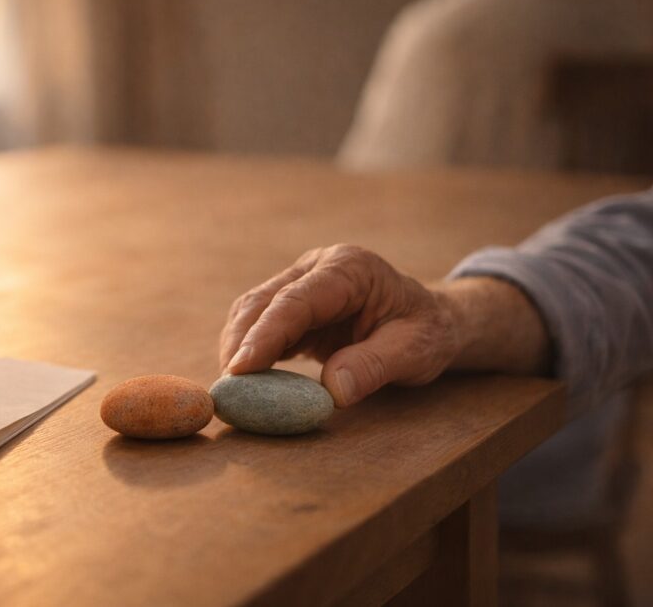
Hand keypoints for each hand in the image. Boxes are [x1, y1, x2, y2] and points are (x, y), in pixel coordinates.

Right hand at [219, 245, 460, 407]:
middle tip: (227, 388)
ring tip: (231, 388)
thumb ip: (373, 366)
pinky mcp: (294, 305)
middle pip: (263, 301)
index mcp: (349, 268)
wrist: (432, 321)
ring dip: (238, 347)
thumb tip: (331, 391)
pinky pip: (260, 324)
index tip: (239, 370)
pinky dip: (248, 350)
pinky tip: (245, 379)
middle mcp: (318, 267)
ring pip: (253, 310)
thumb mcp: (415, 351)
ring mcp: (302, 282)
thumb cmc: (427, 332)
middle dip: (240, 343)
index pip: (295, 301)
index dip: (263, 336)